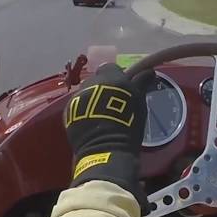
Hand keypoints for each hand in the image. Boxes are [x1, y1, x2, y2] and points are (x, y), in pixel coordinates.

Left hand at [64, 63, 154, 206]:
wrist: (105, 149)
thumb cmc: (127, 124)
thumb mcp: (139, 102)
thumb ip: (141, 83)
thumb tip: (149, 70)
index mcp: (109, 77)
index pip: (111, 68)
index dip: (118, 77)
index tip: (124, 89)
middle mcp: (90, 83)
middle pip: (97, 80)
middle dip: (104, 88)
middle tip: (113, 103)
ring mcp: (77, 97)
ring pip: (86, 92)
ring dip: (93, 99)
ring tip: (101, 115)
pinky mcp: (68, 111)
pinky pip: (77, 105)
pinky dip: (84, 110)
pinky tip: (91, 122)